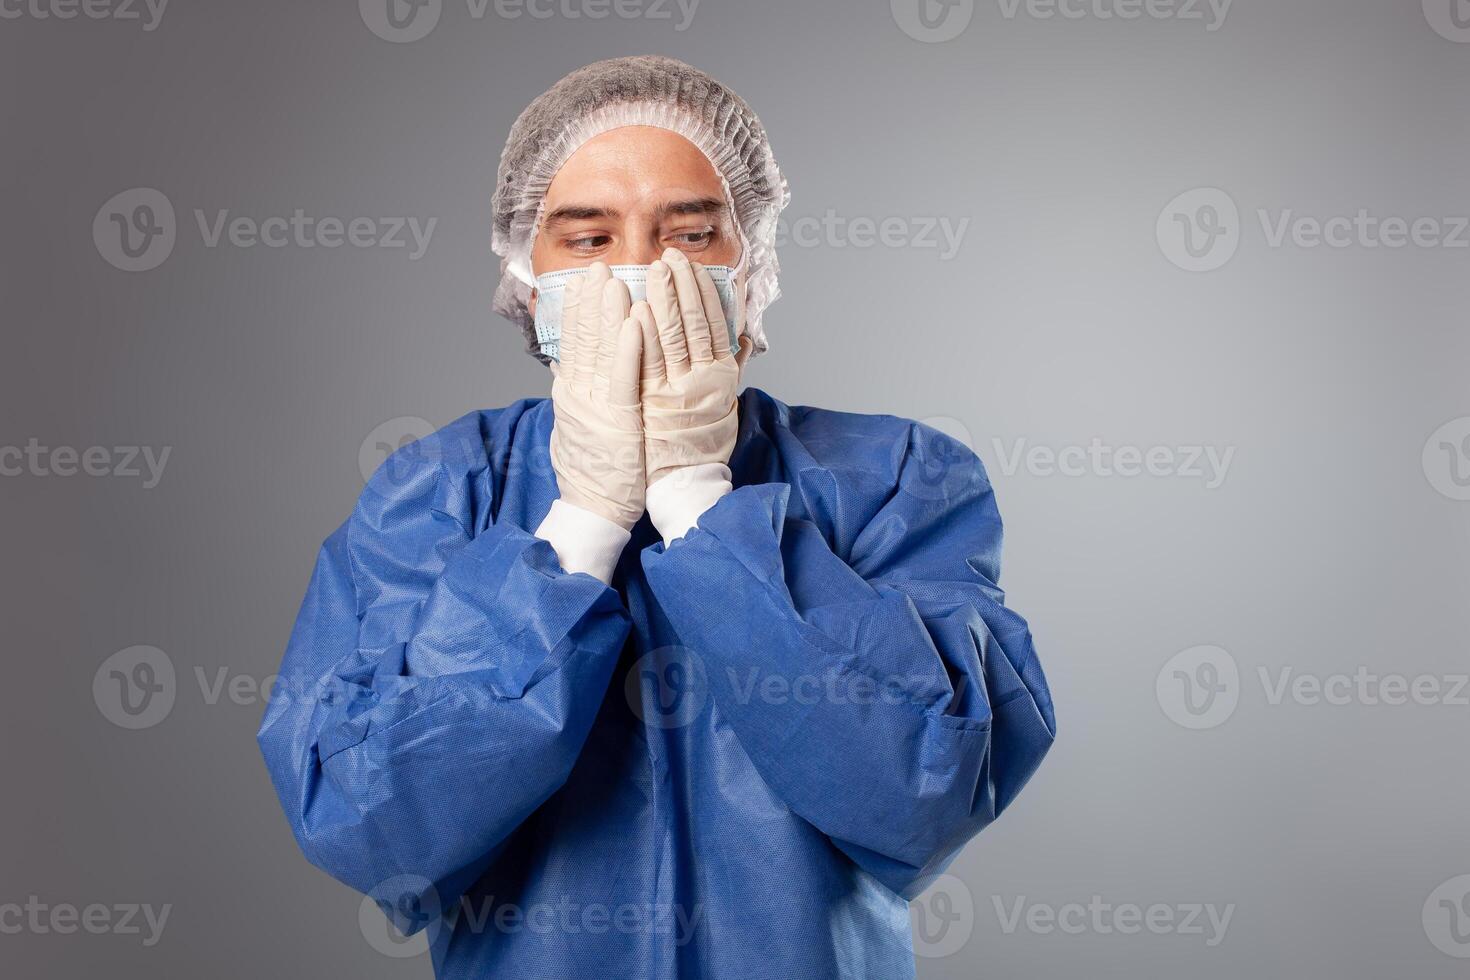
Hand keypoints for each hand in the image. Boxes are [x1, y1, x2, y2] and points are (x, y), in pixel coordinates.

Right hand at [546, 263, 644, 529]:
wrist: (593, 508)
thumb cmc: (594, 469)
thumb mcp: (580, 425)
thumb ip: (578, 394)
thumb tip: (570, 368)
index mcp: (571, 393)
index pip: (572, 342)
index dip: (578, 309)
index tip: (583, 281)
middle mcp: (578, 394)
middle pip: (583, 337)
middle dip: (591, 299)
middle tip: (598, 267)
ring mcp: (596, 406)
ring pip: (601, 350)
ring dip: (608, 312)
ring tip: (613, 280)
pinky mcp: (618, 420)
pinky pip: (623, 377)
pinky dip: (628, 347)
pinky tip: (635, 321)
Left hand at [636, 249, 748, 486]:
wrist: (685, 483)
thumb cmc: (703, 442)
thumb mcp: (725, 402)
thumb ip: (733, 366)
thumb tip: (744, 336)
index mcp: (721, 375)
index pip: (714, 323)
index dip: (702, 292)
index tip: (691, 265)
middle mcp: (703, 380)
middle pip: (694, 324)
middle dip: (681, 287)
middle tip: (669, 257)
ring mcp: (677, 391)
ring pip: (672, 338)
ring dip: (663, 301)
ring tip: (654, 270)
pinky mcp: (652, 404)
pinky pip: (647, 365)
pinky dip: (643, 336)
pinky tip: (636, 311)